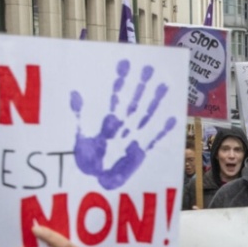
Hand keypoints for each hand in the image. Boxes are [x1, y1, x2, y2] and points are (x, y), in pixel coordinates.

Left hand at [70, 60, 178, 190]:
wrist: (92, 183)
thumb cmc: (84, 160)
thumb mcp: (78, 136)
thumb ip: (79, 116)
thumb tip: (75, 94)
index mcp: (106, 120)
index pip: (115, 96)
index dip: (120, 81)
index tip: (125, 63)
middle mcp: (122, 126)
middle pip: (134, 101)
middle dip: (141, 86)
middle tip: (150, 68)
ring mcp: (132, 137)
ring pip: (145, 115)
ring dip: (154, 102)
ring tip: (163, 85)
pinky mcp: (141, 152)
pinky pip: (153, 138)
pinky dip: (162, 130)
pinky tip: (172, 118)